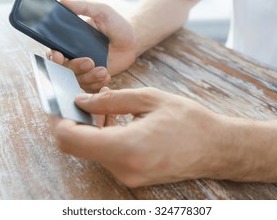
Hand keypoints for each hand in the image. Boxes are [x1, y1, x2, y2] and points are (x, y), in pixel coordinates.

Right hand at [47, 0, 135, 91]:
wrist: (132, 40)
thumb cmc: (116, 24)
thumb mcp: (101, 11)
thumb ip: (83, 6)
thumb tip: (63, 1)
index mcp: (69, 42)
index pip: (54, 52)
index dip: (53, 57)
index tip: (59, 56)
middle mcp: (74, 57)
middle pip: (64, 69)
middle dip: (76, 67)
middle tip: (90, 61)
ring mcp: (84, 70)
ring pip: (77, 80)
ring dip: (89, 77)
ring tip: (103, 71)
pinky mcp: (95, 78)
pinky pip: (90, 87)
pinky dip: (97, 84)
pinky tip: (106, 76)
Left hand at [50, 87, 237, 186]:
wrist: (216, 148)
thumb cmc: (189, 121)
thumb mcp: (150, 99)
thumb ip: (111, 100)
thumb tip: (82, 100)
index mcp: (127, 146)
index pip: (71, 140)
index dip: (60, 120)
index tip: (64, 103)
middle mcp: (123, 168)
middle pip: (77, 146)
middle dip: (76, 121)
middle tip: (88, 99)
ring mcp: (127, 176)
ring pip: (91, 150)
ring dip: (91, 128)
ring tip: (109, 106)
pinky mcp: (132, 177)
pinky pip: (106, 156)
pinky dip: (103, 137)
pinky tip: (118, 120)